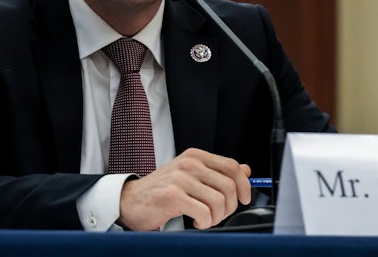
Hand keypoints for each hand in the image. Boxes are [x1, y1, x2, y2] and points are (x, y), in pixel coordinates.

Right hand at [117, 147, 251, 230]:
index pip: (232, 166)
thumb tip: (246, 170)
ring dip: (217, 217)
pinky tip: (196, 221)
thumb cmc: (162, 190)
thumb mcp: (191, 176)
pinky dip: (205, 222)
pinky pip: (205, 212)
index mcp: (195, 156)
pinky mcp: (173, 196)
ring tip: (205, 218)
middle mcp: (189, 163)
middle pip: (229, 186)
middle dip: (229, 207)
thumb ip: (217, 172)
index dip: (244, 185)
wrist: (131, 200)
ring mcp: (180, 178)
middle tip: (218, 214)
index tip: (243, 199)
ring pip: (219, 201)